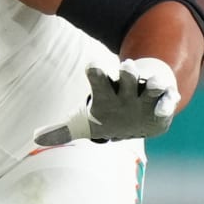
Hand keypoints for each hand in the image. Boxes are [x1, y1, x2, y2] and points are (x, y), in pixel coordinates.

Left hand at [33, 57, 179, 146]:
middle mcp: (127, 88)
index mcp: (107, 89)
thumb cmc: (110, 111)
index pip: (99, 76)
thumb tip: (35, 138)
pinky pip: (168, 100)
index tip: (93, 66)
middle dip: (127, 72)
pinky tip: (163, 110)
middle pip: (127, 75)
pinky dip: (167, 104)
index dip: (96, 71)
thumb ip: (63, 130)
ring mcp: (147, 94)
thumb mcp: (86, 122)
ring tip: (151, 84)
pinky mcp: (164, 102)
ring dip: (151, 83)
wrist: (141, 105)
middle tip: (125, 66)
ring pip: (151, 84)